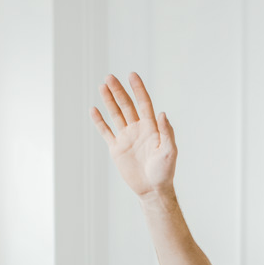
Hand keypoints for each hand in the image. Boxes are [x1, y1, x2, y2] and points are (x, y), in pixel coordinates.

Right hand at [90, 72, 176, 199]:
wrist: (152, 189)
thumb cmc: (164, 172)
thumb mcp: (169, 152)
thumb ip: (166, 132)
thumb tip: (162, 113)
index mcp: (151, 128)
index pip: (144, 103)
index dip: (138, 89)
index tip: (132, 75)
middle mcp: (138, 129)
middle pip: (126, 105)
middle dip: (118, 91)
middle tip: (109, 77)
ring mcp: (126, 138)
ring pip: (116, 114)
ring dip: (109, 100)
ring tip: (102, 85)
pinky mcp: (116, 148)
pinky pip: (106, 132)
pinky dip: (99, 121)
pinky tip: (94, 110)